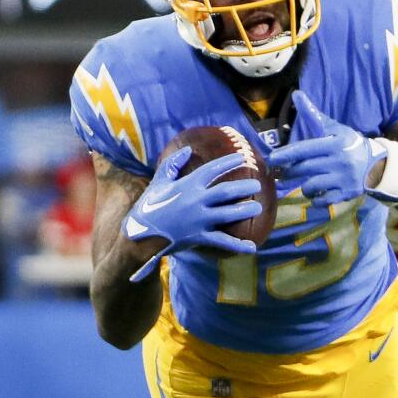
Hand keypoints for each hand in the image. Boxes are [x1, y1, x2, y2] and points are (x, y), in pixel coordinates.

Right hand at [125, 146, 261, 281]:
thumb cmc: (150, 205)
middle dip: (243, 187)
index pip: (212, 170)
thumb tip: (187, 150)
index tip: (241, 158)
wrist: (140, 233)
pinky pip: (221, 241)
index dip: (227, 163)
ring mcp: (198, 220)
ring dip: (244, 211)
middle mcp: (195, 201)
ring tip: (258, 208)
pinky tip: (252, 247)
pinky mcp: (199, 237)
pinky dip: (237, 245)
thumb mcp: (159, 181)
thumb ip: (172, 164)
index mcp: (187, 185)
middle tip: (257, 185)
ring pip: (227, 214)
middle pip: (225, 192)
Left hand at [267, 91, 388, 205]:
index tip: (271, 159)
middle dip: (290, 173)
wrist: (377, 165)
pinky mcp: (346, 193)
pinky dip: (316, 199)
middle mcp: (338, 161)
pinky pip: (323, 200)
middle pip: (305, 168)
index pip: (304, 149)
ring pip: (311, 185)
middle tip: (281, 175)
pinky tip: (316, 195)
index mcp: (334, 144)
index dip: (286, 155)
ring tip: (304, 184)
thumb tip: (296, 94)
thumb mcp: (335, 129)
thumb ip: (314, 115)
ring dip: (303, 187)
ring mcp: (343, 179)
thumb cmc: (350, 145)